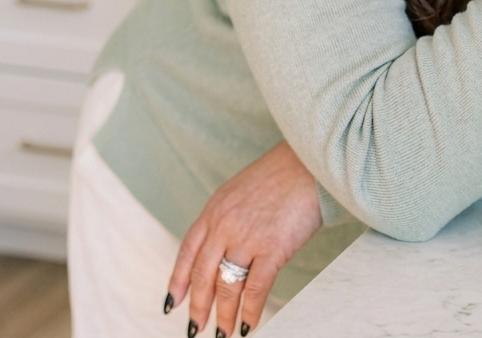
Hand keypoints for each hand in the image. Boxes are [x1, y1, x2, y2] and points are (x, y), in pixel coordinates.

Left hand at [167, 141, 322, 336]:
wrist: (309, 160)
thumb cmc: (282, 173)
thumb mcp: (241, 189)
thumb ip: (227, 216)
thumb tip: (222, 247)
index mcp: (215, 208)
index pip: (187, 251)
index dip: (177, 280)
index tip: (172, 304)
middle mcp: (224, 224)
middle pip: (202, 275)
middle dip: (198, 307)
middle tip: (196, 329)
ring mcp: (246, 237)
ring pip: (226, 287)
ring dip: (224, 316)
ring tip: (224, 334)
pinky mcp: (272, 248)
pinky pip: (254, 289)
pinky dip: (250, 311)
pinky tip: (249, 325)